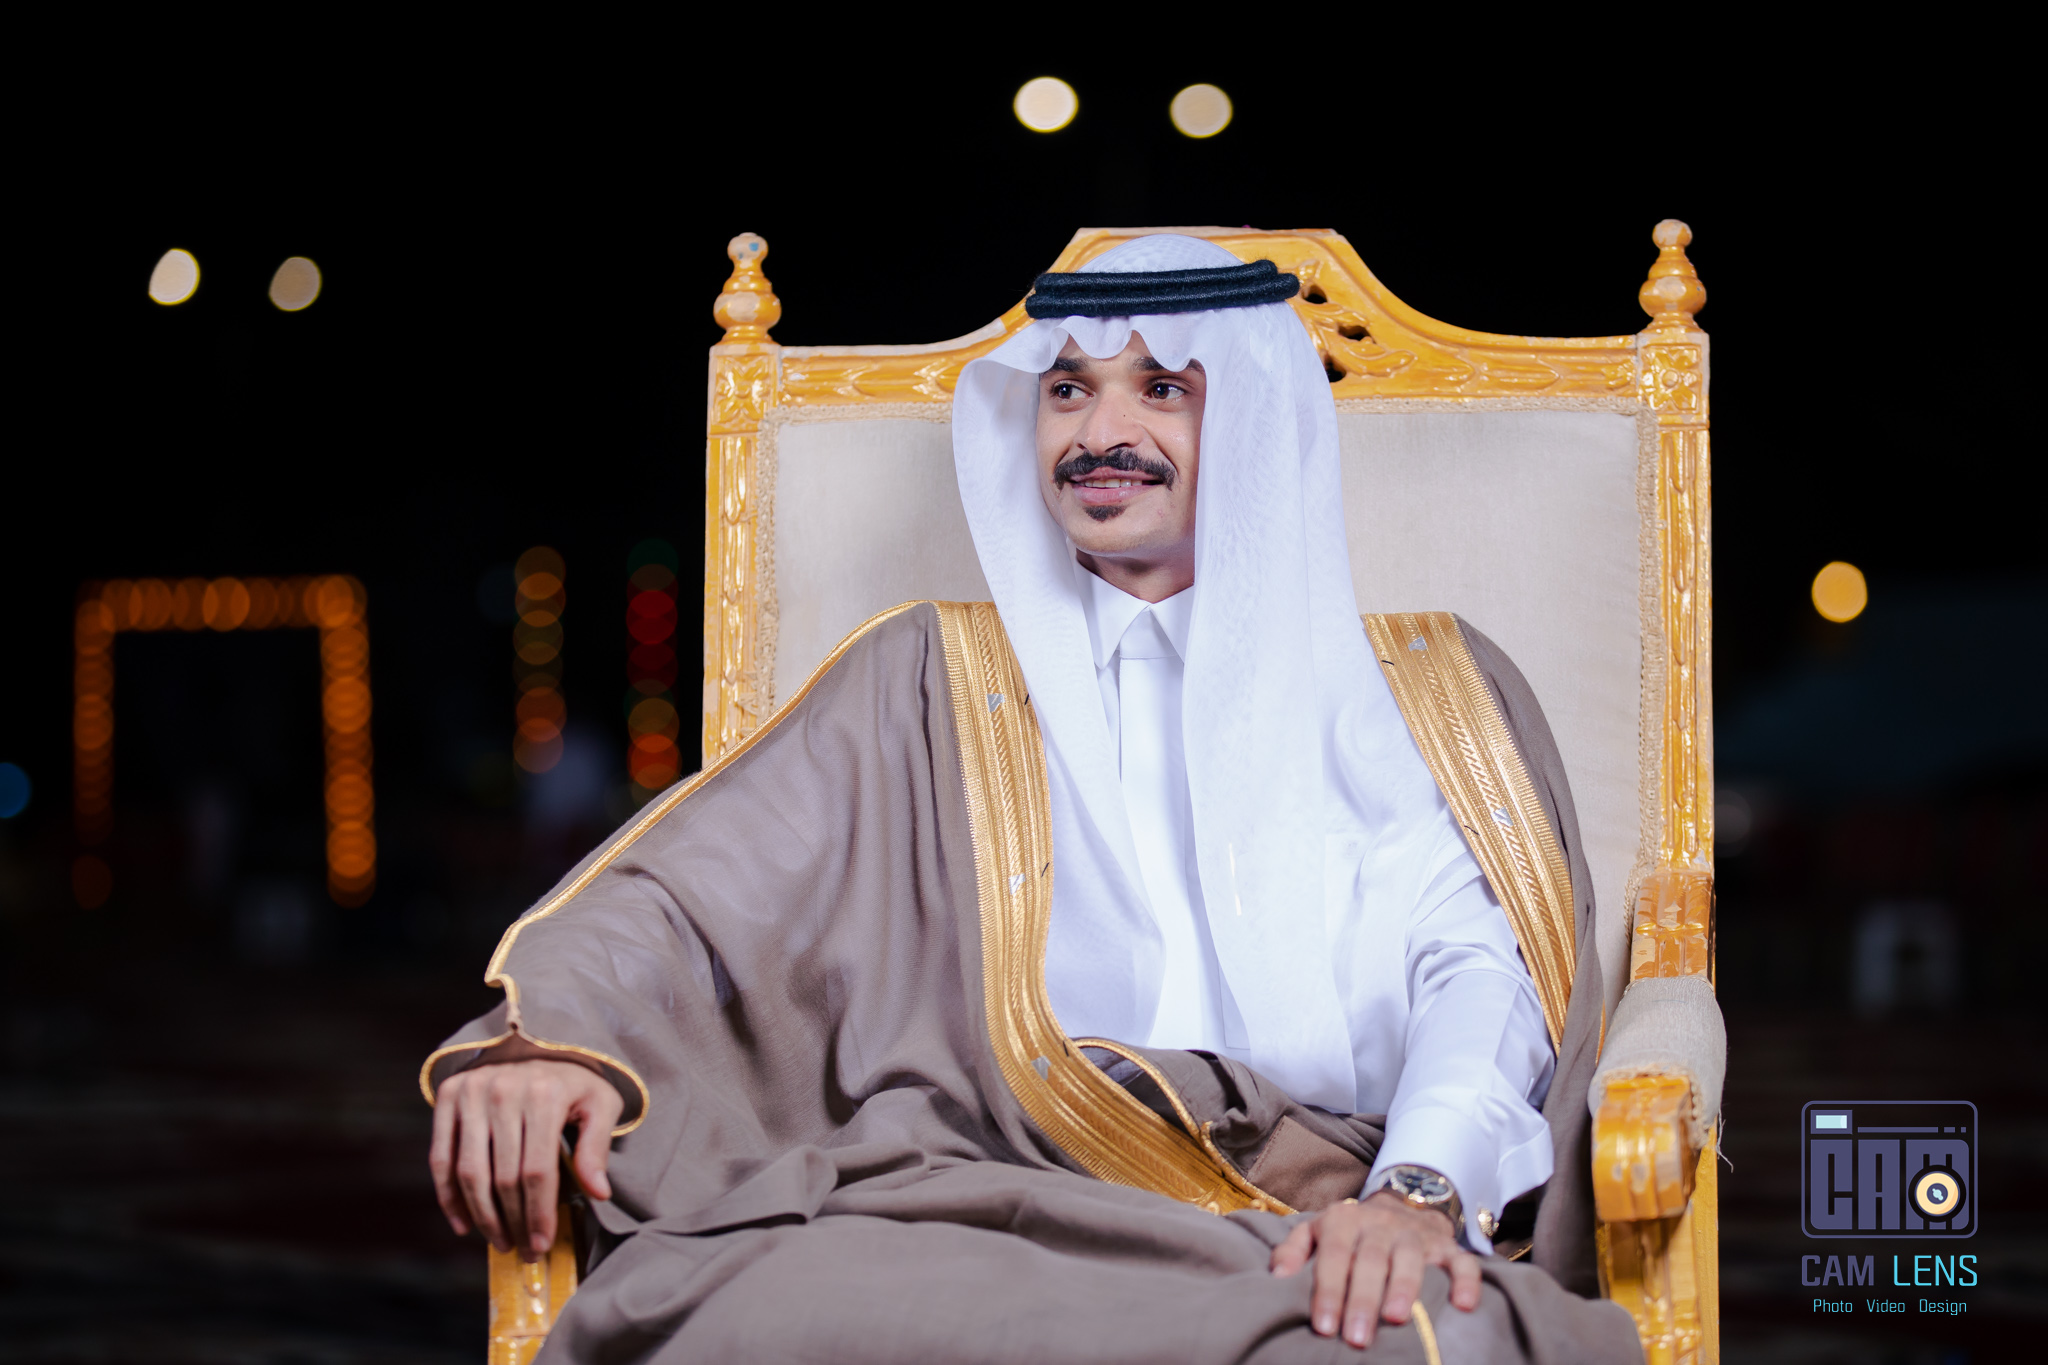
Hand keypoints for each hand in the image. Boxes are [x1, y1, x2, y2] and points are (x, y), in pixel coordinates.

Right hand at [429, 1057, 623, 1261]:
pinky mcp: (449, 1095)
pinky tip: (464, 1223)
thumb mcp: (600, 1104)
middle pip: (503, 1177)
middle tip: (523, 1250)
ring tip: (499, 1241)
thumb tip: (598, 1193)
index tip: (541, 1244)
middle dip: (513, 1222)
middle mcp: (504, 1090)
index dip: (538, 1214)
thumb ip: (597, 1147)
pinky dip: (449, 1196)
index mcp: (546, 1093)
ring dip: (482, 1216)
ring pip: (470, 1172)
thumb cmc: (574, 1080)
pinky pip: (442, 1157)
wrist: (536, 1040)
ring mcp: (472, 1092)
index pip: (538, 1170)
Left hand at [1269, 1190, 1481, 1348]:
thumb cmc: (1349, 1234)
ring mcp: (1415, 1234)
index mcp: (1344, 1220)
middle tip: (1357, 1338)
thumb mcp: (1316, 1233)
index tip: (1324, 1326)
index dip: (1328, 1290)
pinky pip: (1461, 1261)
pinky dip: (1466, 1281)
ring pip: (1412, 1258)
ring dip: (1405, 1289)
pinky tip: (1463, 1305)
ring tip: (1397, 1320)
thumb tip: (1277, 1278)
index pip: (1334, 1255)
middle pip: (1371, 1260)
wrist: (1400, 1206)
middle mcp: (1380, 1224)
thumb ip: (1293, 1251)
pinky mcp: (1446, 1246)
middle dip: (1363, 1299)